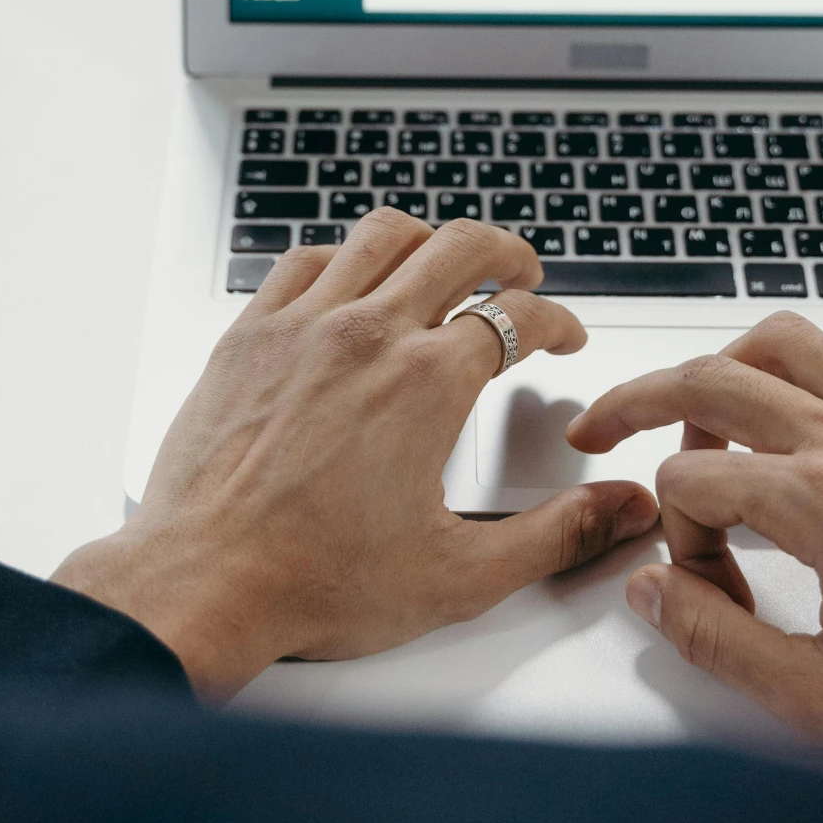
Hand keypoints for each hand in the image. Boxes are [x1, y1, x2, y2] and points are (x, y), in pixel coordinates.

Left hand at [55, 210, 657, 694]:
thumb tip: (620, 513)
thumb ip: (555, 537)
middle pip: (458, 247)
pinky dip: (341, 258)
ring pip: (379, 236)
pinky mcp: (247, 336)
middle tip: (521, 274)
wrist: (203, 585)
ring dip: (426, 241)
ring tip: (443, 261)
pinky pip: (303, 261)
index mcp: (427, 383)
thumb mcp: (460, 576)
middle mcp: (367, 335)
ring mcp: (302, 327)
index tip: (563, 336)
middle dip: (506, 253)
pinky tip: (350, 281)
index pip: (518, 317)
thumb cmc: (314, 582)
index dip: (558, 320)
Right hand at [568, 311, 822, 773]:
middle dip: (638, 402)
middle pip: (711, 378)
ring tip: (694, 412)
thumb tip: (654, 594)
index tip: (706, 596)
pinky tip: (807, 408)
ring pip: (784, 340)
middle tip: (601, 433)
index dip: (674, 544)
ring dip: (723, 365)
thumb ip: (721, 644)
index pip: (689, 483)